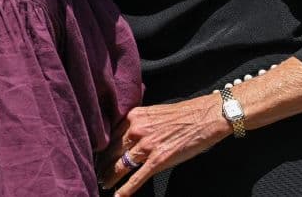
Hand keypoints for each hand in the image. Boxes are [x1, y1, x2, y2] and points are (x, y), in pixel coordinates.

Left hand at [98, 95, 228, 194]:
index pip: (110, 135)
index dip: (102, 148)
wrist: (204, 117)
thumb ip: (138, 123)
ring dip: (110, 176)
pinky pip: (138, 177)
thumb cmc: (182, 114)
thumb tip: (127, 134)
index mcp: (133, 117)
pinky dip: (126, 189)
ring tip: (103, 183)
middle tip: (97, 172)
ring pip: (120, 165)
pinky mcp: (158, 160)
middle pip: (111, 151)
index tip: (97, 155)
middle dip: (102, 164)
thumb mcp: (152, 112)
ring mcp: (147, 146)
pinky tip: (118, 196)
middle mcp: (136, 130)